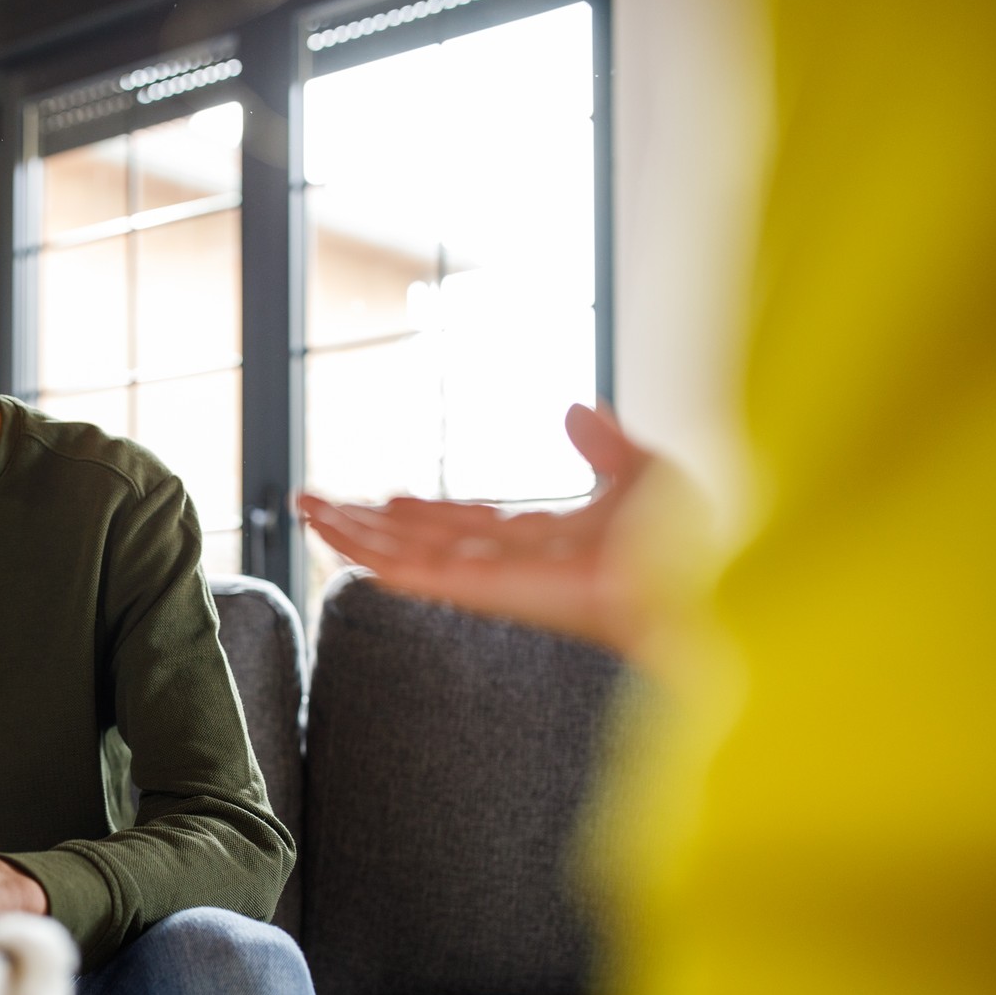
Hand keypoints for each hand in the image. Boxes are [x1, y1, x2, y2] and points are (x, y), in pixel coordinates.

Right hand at [297, 403, 657, 654]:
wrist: (692, 583)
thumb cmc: (687, 548)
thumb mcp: (643, 475)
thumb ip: (604, 447)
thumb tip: (578, 406)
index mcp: (545, 540)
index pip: (467, 524)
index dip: (426, 511)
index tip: (390, 498)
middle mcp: (505, 563)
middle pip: (419, 539)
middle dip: (367, 522)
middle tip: (315, 502)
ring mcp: (486, 578)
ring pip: (400, 553)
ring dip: (348, 532)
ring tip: (303, 510)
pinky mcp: (475, 588)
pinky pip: (406, 570)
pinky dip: (362, 552)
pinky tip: (326, 536)